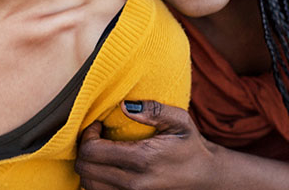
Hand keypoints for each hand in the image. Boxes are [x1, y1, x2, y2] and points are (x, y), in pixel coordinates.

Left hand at [76, 100, 215, 189]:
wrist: (204, 177)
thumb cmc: (190, 146)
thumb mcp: (179, 121)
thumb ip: (153, 110)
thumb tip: (124, 106)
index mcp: (143, 159)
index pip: (93, 152)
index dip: (87, 135)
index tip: (97, 125)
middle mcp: (134, 183)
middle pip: (84, 169)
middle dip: (84, 149)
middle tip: (96, 136)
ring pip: (87, 184)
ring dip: (88, 165)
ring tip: (100, 151)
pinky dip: (95, 179)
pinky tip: (106, 166)